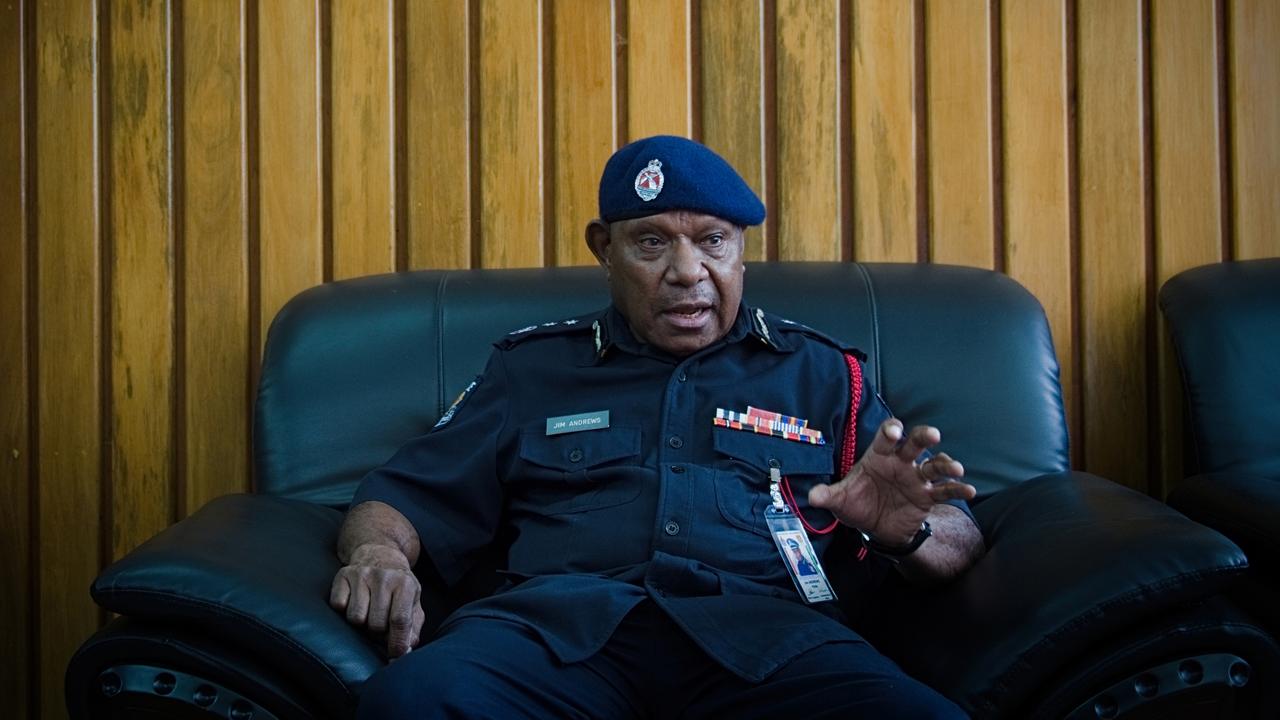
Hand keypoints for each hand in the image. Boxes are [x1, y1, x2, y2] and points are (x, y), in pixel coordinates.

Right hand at [329, 543, 424, 657]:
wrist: (380, 553)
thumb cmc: (398, 585)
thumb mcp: (413, 602)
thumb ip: (412, 628)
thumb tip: (405, 650)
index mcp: (405, 584)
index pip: (400, 620)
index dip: (397, 643)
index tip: (395, 655)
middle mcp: (383, 577)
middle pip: (376, 624)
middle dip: (378, 632)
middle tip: (381, 622)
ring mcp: (362, 574)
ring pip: (355, 618)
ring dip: (361, 622)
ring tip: (369, 611)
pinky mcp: (343, 574)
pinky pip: (338, 606)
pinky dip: (344, 609)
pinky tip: (355, 600)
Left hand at [808, 418, 975, 545]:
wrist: (876, 527)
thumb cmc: (858, 504)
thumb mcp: (841, 500)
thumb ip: (828, 495)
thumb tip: (812, 496)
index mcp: (879, 456)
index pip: (886, 437)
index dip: (891, 431)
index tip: (895, 433)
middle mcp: (901, 462)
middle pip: (915, 443)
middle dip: (923, 436)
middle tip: (932, 434)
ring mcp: (917, 478)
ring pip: (934, 464)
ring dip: (946, 463)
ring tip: (955, 468)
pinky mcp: (928, 496)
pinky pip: (944, 490)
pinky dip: (957, 489)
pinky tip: (968, 489)